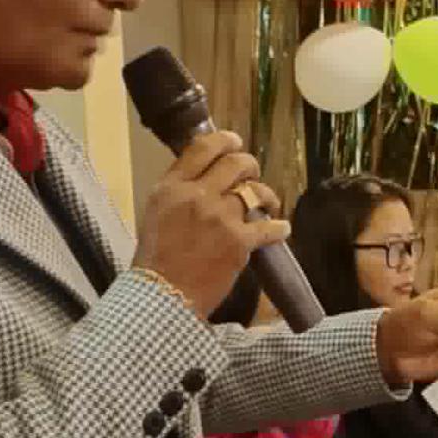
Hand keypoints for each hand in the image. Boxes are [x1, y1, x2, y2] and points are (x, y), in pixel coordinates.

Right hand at [132, 130, 287, 316]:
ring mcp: (220, 217)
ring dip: (267, 196)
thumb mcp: (156, 213)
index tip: (235, 142)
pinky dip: (279, 228)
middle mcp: (196, 195)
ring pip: (255, 191)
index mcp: (172, 187)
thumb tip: (207, 177)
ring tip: (269, 204)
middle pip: (235, 163)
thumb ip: (180, 191)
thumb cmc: (155, 260)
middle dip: (249, 166)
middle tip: (251, 176)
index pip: (202, 147)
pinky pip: (270, 227)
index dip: (225, 140)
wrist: (162, 298)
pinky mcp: (239, 241)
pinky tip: (282, 229)